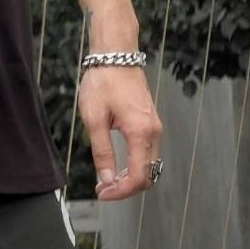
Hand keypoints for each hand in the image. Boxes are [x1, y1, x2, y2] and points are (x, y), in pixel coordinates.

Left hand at [78, 66, 162, 200]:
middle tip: (103, 188)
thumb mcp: (94, 117)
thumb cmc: (103, 81)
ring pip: (149, 165)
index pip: (139, 176)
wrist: (116, 55)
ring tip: (107, 179)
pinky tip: (117, 164)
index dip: (121, 191)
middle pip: (148, 175)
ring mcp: (155, 127)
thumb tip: (106, 178)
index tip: (102, 193)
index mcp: (141, 133)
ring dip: (131, 177)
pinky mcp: (150, 122)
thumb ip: (102, 150)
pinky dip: (135, 164)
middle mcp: (154, 132)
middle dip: (126, 188)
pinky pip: (147, 152)